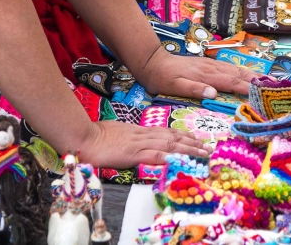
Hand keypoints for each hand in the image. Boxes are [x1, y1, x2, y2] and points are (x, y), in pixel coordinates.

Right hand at [79, 120, 211, 168]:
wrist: (82, 136)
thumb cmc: (94, 136)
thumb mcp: (115, 134)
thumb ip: (127, 138)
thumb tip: (134, 143)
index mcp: (138, 130)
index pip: (165, 132)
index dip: (182, 135)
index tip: (195, 139)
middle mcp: (142, 135)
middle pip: (172, 137)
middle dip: (192, 142)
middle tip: (208, 147)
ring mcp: (139, 143)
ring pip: (169, 144)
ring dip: (188, 148)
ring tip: (203, 153)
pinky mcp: (133, 153)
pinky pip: (154, 155)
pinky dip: (169, 156)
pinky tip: (181, 159)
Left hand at [137, 47, 261, 99]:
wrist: (153, 62)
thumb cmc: (162, 78)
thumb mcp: (173, 86)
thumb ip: (193, 89)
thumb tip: (213, 94)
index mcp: (206, 76)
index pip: (232, 83)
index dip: (248, 89)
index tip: (263, 94)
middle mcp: (212, 68)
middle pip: (239, 74)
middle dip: (257, 80)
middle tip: (274, 86)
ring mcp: (210, 64)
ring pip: (236, 69)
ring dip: (252, 74)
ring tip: (268, 80)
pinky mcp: (207, 64)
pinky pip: (229, 68)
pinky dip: (242, 71)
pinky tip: (247, 74)